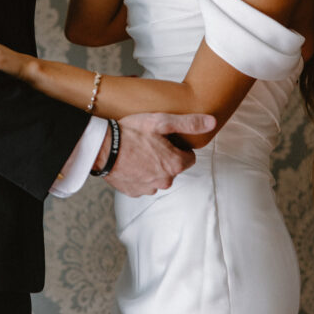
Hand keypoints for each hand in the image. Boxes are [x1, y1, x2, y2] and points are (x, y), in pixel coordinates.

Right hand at [101, 112, 215, 196]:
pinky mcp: (133, 192)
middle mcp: (164, 181)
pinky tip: (129, 162)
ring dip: (151, 167)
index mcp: (175, 164)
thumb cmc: (131, 132)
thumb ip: (189, 123)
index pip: (189, 157)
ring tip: (137, 151)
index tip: (165, 139)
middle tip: (149, 142)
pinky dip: (138, 174)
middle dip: (165, 157)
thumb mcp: (161, 121)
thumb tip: (212, 122)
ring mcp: (148, 188)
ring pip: (157, 176)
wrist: (101, 148)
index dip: (178, 146)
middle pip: (173, 168)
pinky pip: (142, 183)